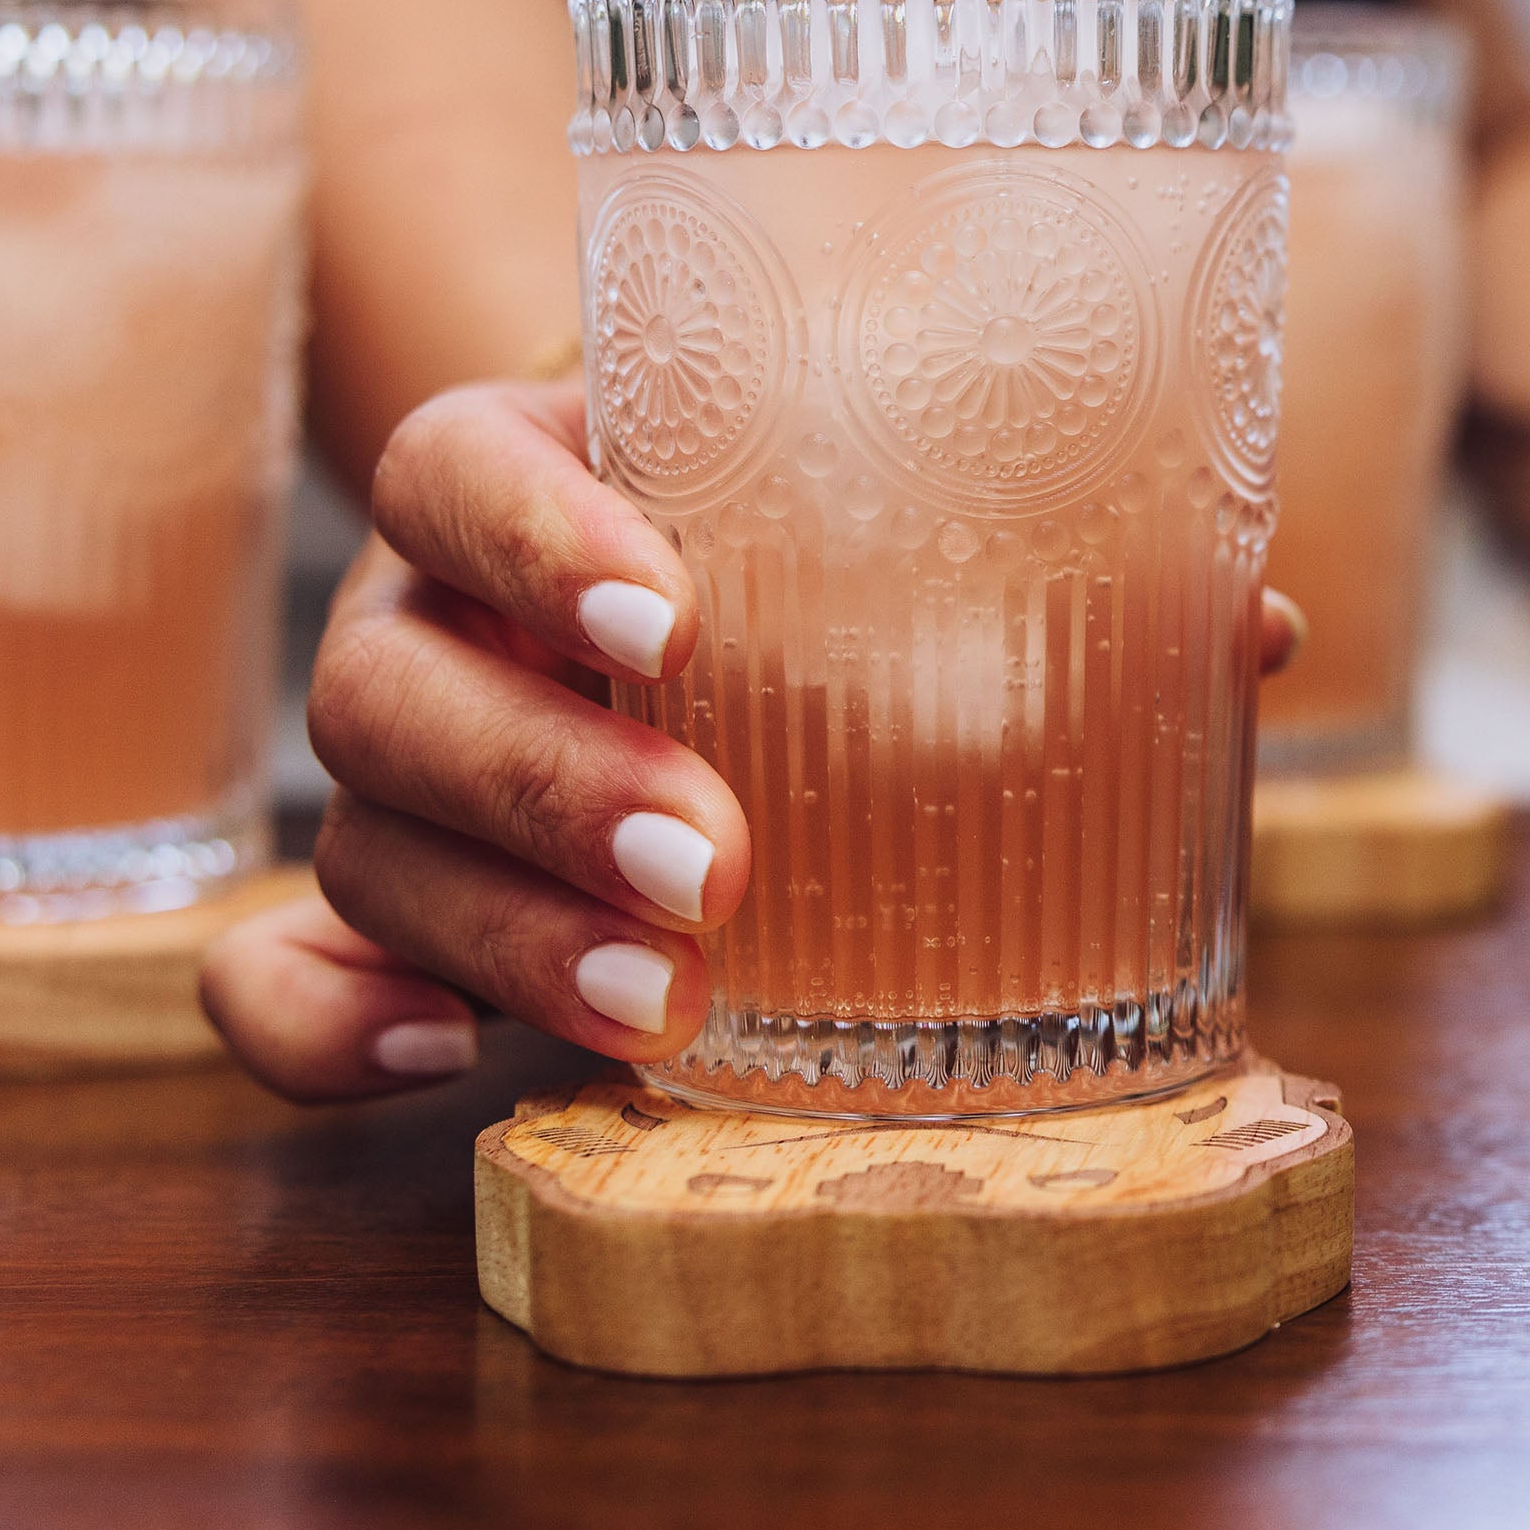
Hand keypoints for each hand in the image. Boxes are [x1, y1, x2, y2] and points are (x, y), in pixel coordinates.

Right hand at [203, 380, 1307, 1101]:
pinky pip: (277, 973)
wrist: (645, 578)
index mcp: (526, 479)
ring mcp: (390, 773)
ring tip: (667, 1006)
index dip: (536, 539)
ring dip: (503, 931)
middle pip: (387, 688)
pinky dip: (327, 1029)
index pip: (456, 467)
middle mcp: (427, 617)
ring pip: (357, 844)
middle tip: (719, 858)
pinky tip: (450, 1061)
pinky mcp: (372, 909)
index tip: (672, 617)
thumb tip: (1253, 618)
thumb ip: (1046, 545)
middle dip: (549, 786)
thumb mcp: (880, 508)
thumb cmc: (785, 537)